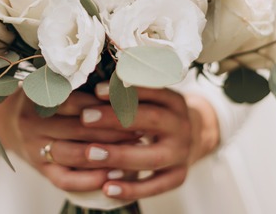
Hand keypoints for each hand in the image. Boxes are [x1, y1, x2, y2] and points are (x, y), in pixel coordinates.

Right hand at [0, 89, 140, 192]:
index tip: (131, 105)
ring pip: (73, 155)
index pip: (76, 102)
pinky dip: (89, 180)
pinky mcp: (40, 170)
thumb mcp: (52, 84)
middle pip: (79, 129)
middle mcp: (34, 124)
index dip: (105, 104)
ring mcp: (35, 149)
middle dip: (113, 130)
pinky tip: (111, 175)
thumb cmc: (43, 98)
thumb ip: (79, 83)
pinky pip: (65, 180)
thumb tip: (122, 79)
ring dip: (105, 155)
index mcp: (39, 98)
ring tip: (133, 153)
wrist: (8, 122)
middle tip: (141, 129)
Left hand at [72, 85, 219, 200]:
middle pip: (151, 120)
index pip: (152, 91)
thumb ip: (128, 93)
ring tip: (89, 153)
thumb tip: (91, 86)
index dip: (125, 90)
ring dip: (120, 155)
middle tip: (85, 117)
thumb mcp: (152, 99)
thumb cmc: (157, 115)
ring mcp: (182, 153)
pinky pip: (155, 186)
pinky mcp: (178, 177)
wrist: (191, 139)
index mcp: (175, 101)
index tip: (95, 90)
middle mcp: (182, 126)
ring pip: (152, 157)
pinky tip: (106, 188)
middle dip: (116, 118)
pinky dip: (131, 189)